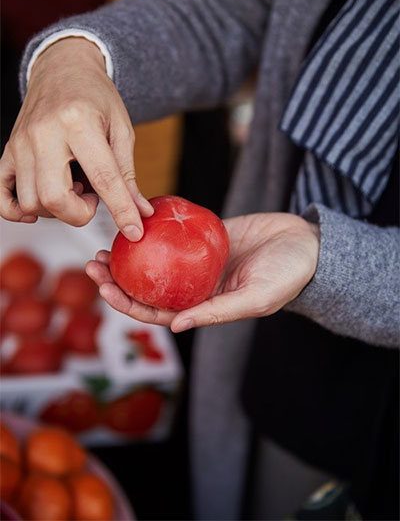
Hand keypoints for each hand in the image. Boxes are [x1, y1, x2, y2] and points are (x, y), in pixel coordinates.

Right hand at [0, 38, 152, 239]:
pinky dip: (19, 211)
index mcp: (79, 122)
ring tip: (73, 187)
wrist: (63, 68)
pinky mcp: (8, 151)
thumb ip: (128, 174)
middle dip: (79, 214)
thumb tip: (140, 212)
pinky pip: (3, 196)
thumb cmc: (95, 97)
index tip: (133, 231)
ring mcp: (21, 143)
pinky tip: (41, 206)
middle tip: (92, 198)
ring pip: (31, 202)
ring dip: (57, 209)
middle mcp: (44, 133)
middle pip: (54, 198)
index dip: (121, 210)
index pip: (103, 178)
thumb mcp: (122, 129)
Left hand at [86, 212, 319, 330]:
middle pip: (149, 287)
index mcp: (206, 307)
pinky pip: (175, 233)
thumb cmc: (289, 275)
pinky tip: (135, 220)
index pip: (158, 311)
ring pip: (157, 261)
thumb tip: (177, 327)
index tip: (104, 289)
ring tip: (105, 244)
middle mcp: (198, 287)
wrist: (307, 243)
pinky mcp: (206, 237)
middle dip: (118, 279)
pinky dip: (155, 230)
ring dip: (130, 256)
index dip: (128, 304)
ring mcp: (199, 261)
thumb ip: (219, 313)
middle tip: (93, 263)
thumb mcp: (257, 298)